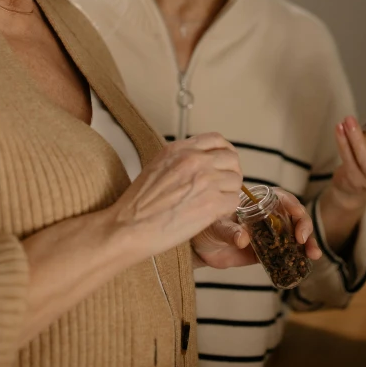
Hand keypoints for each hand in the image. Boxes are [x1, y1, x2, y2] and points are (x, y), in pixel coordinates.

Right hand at [109, 132, 242, 259]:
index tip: (224, 163)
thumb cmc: (139, 204)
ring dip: (229, 192)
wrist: (129, 226)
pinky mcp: (212, 204)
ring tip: (216, 202)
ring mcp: (206, 180)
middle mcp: (195, 160)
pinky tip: (214, 214)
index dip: (225, 152)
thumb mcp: (157, 165)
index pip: (217, 139)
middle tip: (224, 186)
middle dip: (231, 173)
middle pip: (232, 159)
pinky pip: (234, 202)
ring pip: (236, 181)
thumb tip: (201, 160)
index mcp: (180, 149)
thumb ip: (180, 158)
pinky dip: (227, 209)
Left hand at [191, 188, 321, 268]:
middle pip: (293, 215)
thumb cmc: (206, 227)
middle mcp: (267, 216)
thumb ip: (229, 231)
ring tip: (313, 254)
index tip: (297, 215)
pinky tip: (307, 263)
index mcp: (256, 202)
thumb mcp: (215, 225)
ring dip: (308, 242)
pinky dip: (299, 257)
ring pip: (295, 235)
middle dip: (304, 225)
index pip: (280, 197)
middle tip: (303, 239)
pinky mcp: (269, 252)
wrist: (200, 249)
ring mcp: (270, 234)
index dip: (292, 204)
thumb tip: (243, 238)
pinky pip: (288, 253)